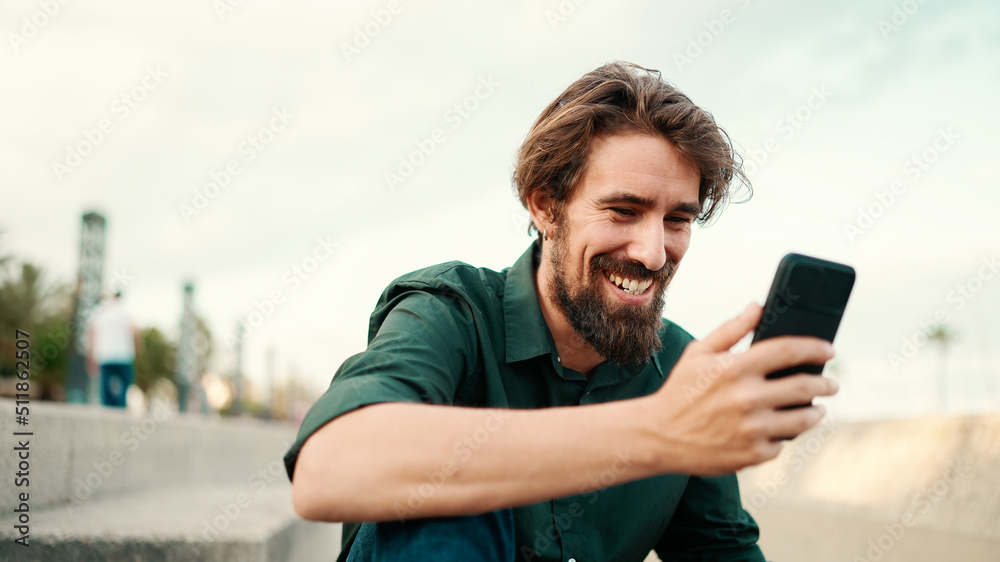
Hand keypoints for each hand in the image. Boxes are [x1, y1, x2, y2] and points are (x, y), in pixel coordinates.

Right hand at [646, 303, 837, 474]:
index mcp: (735, 368)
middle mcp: (747, 398)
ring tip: (816, 408)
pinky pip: (783, 443)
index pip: (789, 350)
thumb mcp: (699, 353)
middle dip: (825, 382)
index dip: (815, 347)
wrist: (658, 436)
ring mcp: (752, 429)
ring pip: (803, 418)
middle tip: (830, 382)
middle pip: (805, 386)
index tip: (828, 348)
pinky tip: (781, 428)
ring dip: (815, 411)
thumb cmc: (681, 391)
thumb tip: (758, 306)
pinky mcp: (752, 454)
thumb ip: (731, 329)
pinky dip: (785, 435)